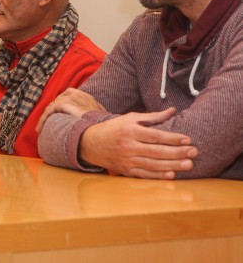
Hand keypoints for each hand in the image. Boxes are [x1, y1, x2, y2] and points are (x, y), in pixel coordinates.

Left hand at [36, 88, 103, 132]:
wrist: (103, 129)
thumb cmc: (102, 127)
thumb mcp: (99, 118)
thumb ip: (92, 115)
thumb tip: (92, 122)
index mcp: (86, 96)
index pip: (68, 95)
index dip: (60, 105)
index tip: (56, 115)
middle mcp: (77, 94)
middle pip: (58, 100)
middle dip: (51, 112)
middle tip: (47, 124)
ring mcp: (71, 98)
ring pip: (52, 106)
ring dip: (45, 118)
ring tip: (41, 129)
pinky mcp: (64, 104)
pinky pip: (49, 110)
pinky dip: (43, 119)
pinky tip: (39, 129)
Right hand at [79, 108, 196, 179]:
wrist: (91, 143)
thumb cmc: (114, 128)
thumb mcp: (131, 118)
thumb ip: (153, 117)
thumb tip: (173, 110)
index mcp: (130, 131)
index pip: (155, 136)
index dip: (173, 138)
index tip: (188, 140)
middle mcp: (128, 146)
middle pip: (157, 151)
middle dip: (177, 152)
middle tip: (194, 152)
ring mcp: (126, 160)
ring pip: (153, 165)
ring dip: (173, 165)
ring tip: (189, 164)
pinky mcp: (125, 171)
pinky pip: (144, 175)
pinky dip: (158, 176)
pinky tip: (172, 174)